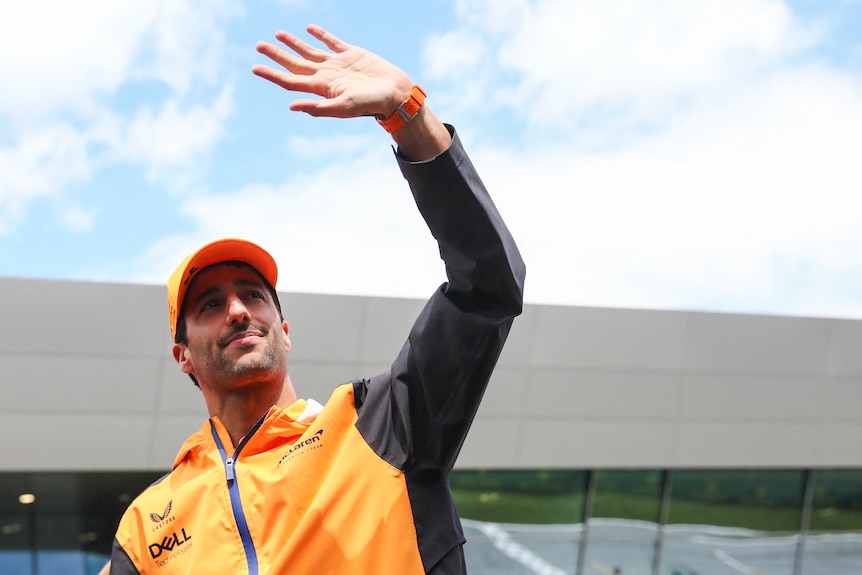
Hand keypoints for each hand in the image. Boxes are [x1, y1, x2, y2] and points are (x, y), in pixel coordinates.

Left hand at [252, 24, 412, 119]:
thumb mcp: (344, 108)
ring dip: (293, 43)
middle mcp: (326, 75)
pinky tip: (310, 29)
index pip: (290, 80)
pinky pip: (332, 42)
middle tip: (259, 46)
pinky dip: (320, 35)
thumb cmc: (371, 104)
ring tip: (278, 34)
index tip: (254, 67)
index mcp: (321, 87)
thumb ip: (319, 108)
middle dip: (276, 55)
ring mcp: (338, 64)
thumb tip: (292, 106)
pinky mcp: (352, 54)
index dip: (272, 74)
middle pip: (295, 63)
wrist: (395, 94)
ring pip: (310, 51)